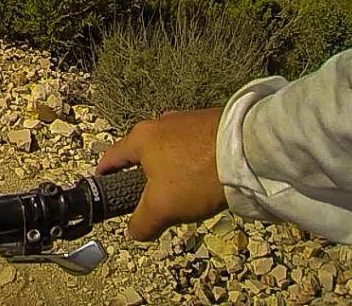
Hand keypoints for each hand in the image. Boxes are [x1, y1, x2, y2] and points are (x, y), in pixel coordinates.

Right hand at [96, 108, 226, 240]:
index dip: (105, 174)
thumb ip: (142, 222)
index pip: (112, 156)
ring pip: (169, 149)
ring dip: (171, 168)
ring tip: (185, 191)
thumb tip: (134, 232)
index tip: (104, 186)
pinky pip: (193, 145)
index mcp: (140, 138)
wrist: (247, 151)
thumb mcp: (162, 208)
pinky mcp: (211, 122)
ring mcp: (186, 120)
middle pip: (142, 152)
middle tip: (152, 198)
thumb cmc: (195, 176)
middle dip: (144, 174)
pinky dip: (193, 161)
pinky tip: (206, 177)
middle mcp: (159, 123)